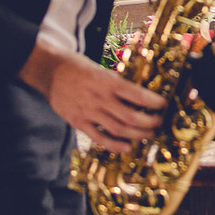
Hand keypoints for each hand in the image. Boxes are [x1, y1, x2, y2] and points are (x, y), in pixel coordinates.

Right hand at [20, 39, 166, 153]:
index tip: (164, 105)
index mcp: (108, 82)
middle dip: (150, 122)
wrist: (50, 71)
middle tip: (159, 122)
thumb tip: (140, 95)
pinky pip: (99, 138)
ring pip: (118, 130)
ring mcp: (88, 112)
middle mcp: (100, 98)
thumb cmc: (79, 67)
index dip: (154, 102)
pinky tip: (127, 147)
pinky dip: (115, 145)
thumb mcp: (101, 69)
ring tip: (149, 134)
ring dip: (138, 135)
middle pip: (131, 117)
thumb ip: (117, 83)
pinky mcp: (78, 122)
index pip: (137, 95)